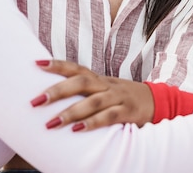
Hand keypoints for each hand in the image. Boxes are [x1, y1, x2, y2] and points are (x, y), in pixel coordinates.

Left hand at [30, 60, 153, 130]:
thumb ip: (85, 93)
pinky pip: (109, 116)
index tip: (36, 63)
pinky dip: (93, 123)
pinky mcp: (128, 112)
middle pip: (81, 82)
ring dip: (71, 112)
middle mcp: (107, 85)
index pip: (76, 68)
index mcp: (99, 79)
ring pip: (93, 101)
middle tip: (35, 101)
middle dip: (57, 91)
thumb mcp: (105, 90)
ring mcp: (119, 97)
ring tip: (52, 123)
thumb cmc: (123, 98)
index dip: (57, 65)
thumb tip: (53, 98)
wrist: (157, 101)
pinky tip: (78, 130)